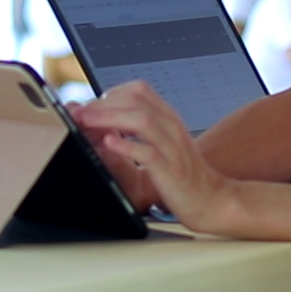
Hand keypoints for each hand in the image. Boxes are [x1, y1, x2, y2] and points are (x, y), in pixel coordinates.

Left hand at [72, 80, 236, 233]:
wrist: (211, 201)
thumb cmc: (182, 176)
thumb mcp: (161, 146)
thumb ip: (136, 131)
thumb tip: (101, 123)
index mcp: (168, 119)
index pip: (139, 91)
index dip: (111, 93)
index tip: (89, 105)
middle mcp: (171, 128)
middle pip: (137, 101)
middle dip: (103, 104)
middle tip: (79, 112)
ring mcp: (172, 148)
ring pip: (142, 120)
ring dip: (110, 117)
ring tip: (86, 121)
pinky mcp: (171, 170)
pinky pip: (149, 153)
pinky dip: (127, 146)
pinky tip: (109, 143)